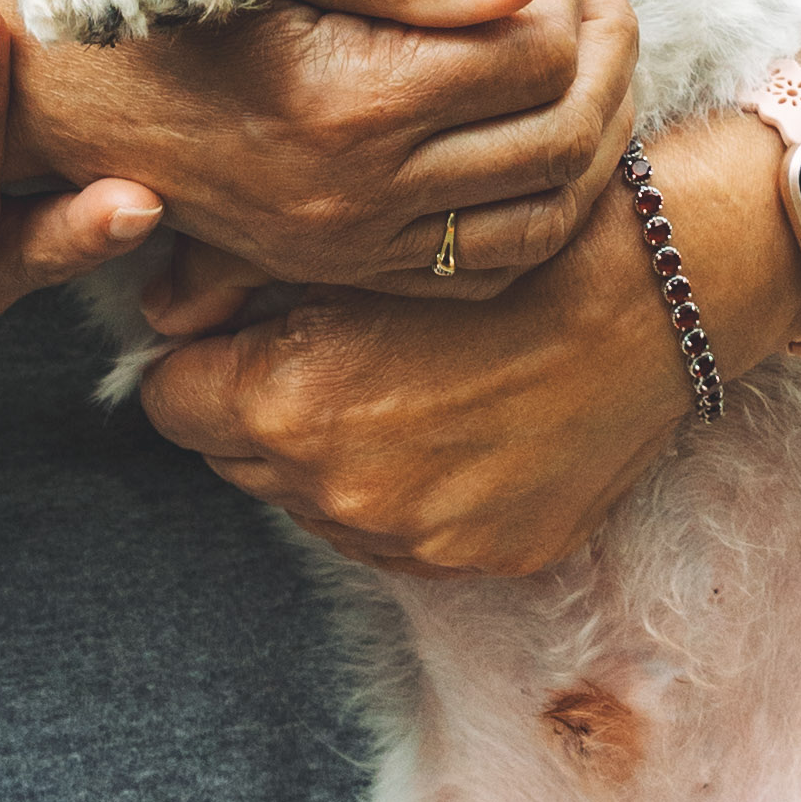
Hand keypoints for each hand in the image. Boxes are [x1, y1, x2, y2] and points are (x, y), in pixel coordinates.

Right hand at [0, 0, 637, 297]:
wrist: (40, 88)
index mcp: (343, 101)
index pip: (533, 46)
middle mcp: (360, 195)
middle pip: (563, 132)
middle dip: (601, 36)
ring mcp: (354, 246)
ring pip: (549, 210)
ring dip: (593, 119)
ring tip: (572, 34)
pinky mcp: (344, 269)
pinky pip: (493, 262)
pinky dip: (547, 198)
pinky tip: (532, 122)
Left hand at [132, 113, 782, 574]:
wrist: (648, 297)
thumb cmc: (494, 243)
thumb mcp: (348, 238)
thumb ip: (224, 276)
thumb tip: (152, 316)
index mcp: (288, 406)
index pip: (168, 403)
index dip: (195, 358)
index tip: (230, 328)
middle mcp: (340, 494)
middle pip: (236, 459)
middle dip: (254, 405)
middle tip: (307, 344)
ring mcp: (413, 542)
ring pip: (311, 502)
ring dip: (324, 454)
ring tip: (386, 378)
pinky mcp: (480, 563)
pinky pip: (395, 536)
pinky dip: (399, 490)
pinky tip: (442, 422)